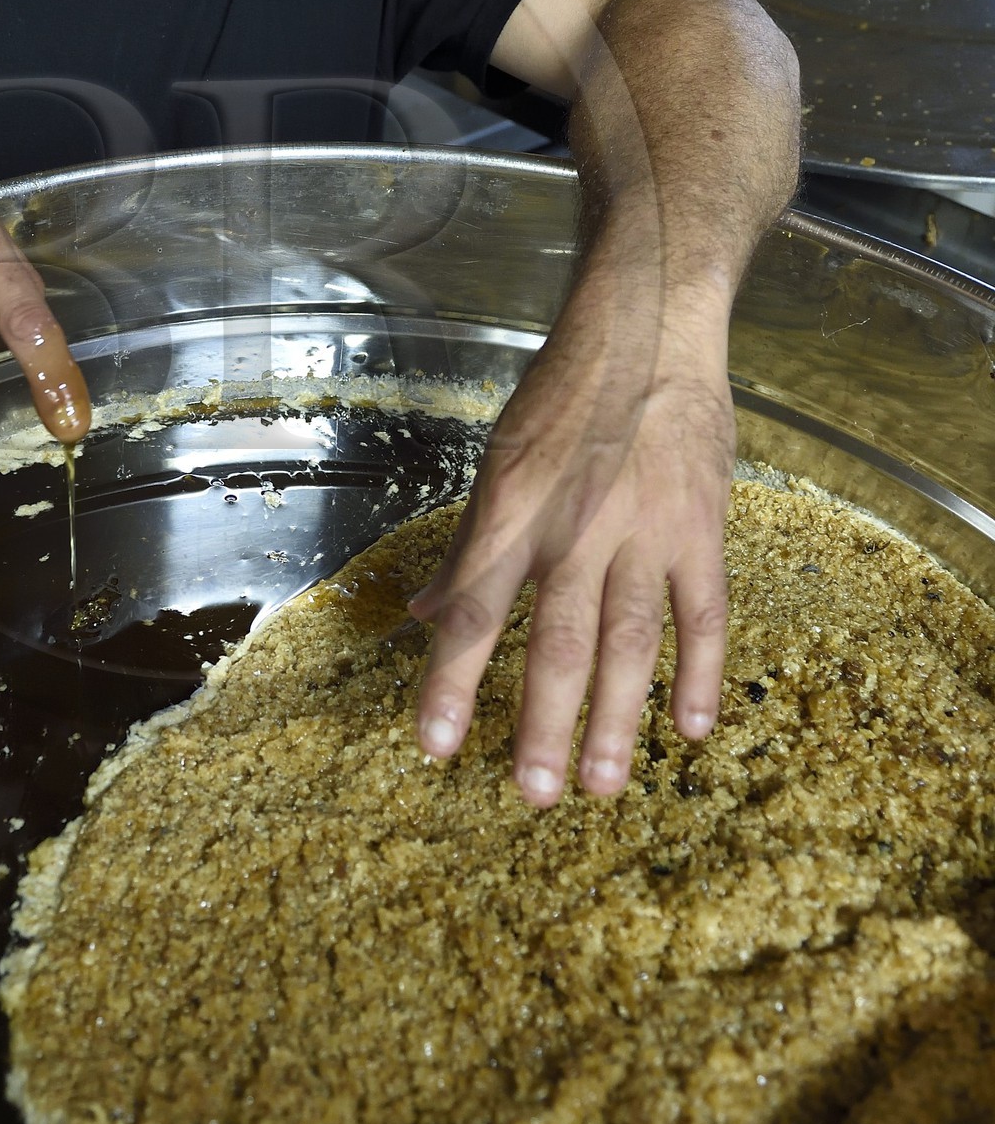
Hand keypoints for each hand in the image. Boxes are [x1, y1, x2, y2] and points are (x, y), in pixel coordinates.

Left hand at [409, 282, 734, 805]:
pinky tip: (691, 727)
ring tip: (603, 784)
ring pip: (630, 639)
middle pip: (558, 640)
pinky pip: (704, 611)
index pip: (473, 609)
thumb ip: (467, 546)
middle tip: (533, 794)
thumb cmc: (562, 396)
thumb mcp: (497, 461)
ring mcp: (645, 531)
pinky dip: (701, 671)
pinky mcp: (701, 527)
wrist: (647, 329)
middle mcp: (575, 530)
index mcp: (513, 513)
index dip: (450, 681)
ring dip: (617, 716)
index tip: (434, 746)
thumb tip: (418, 612)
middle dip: (544, 722)